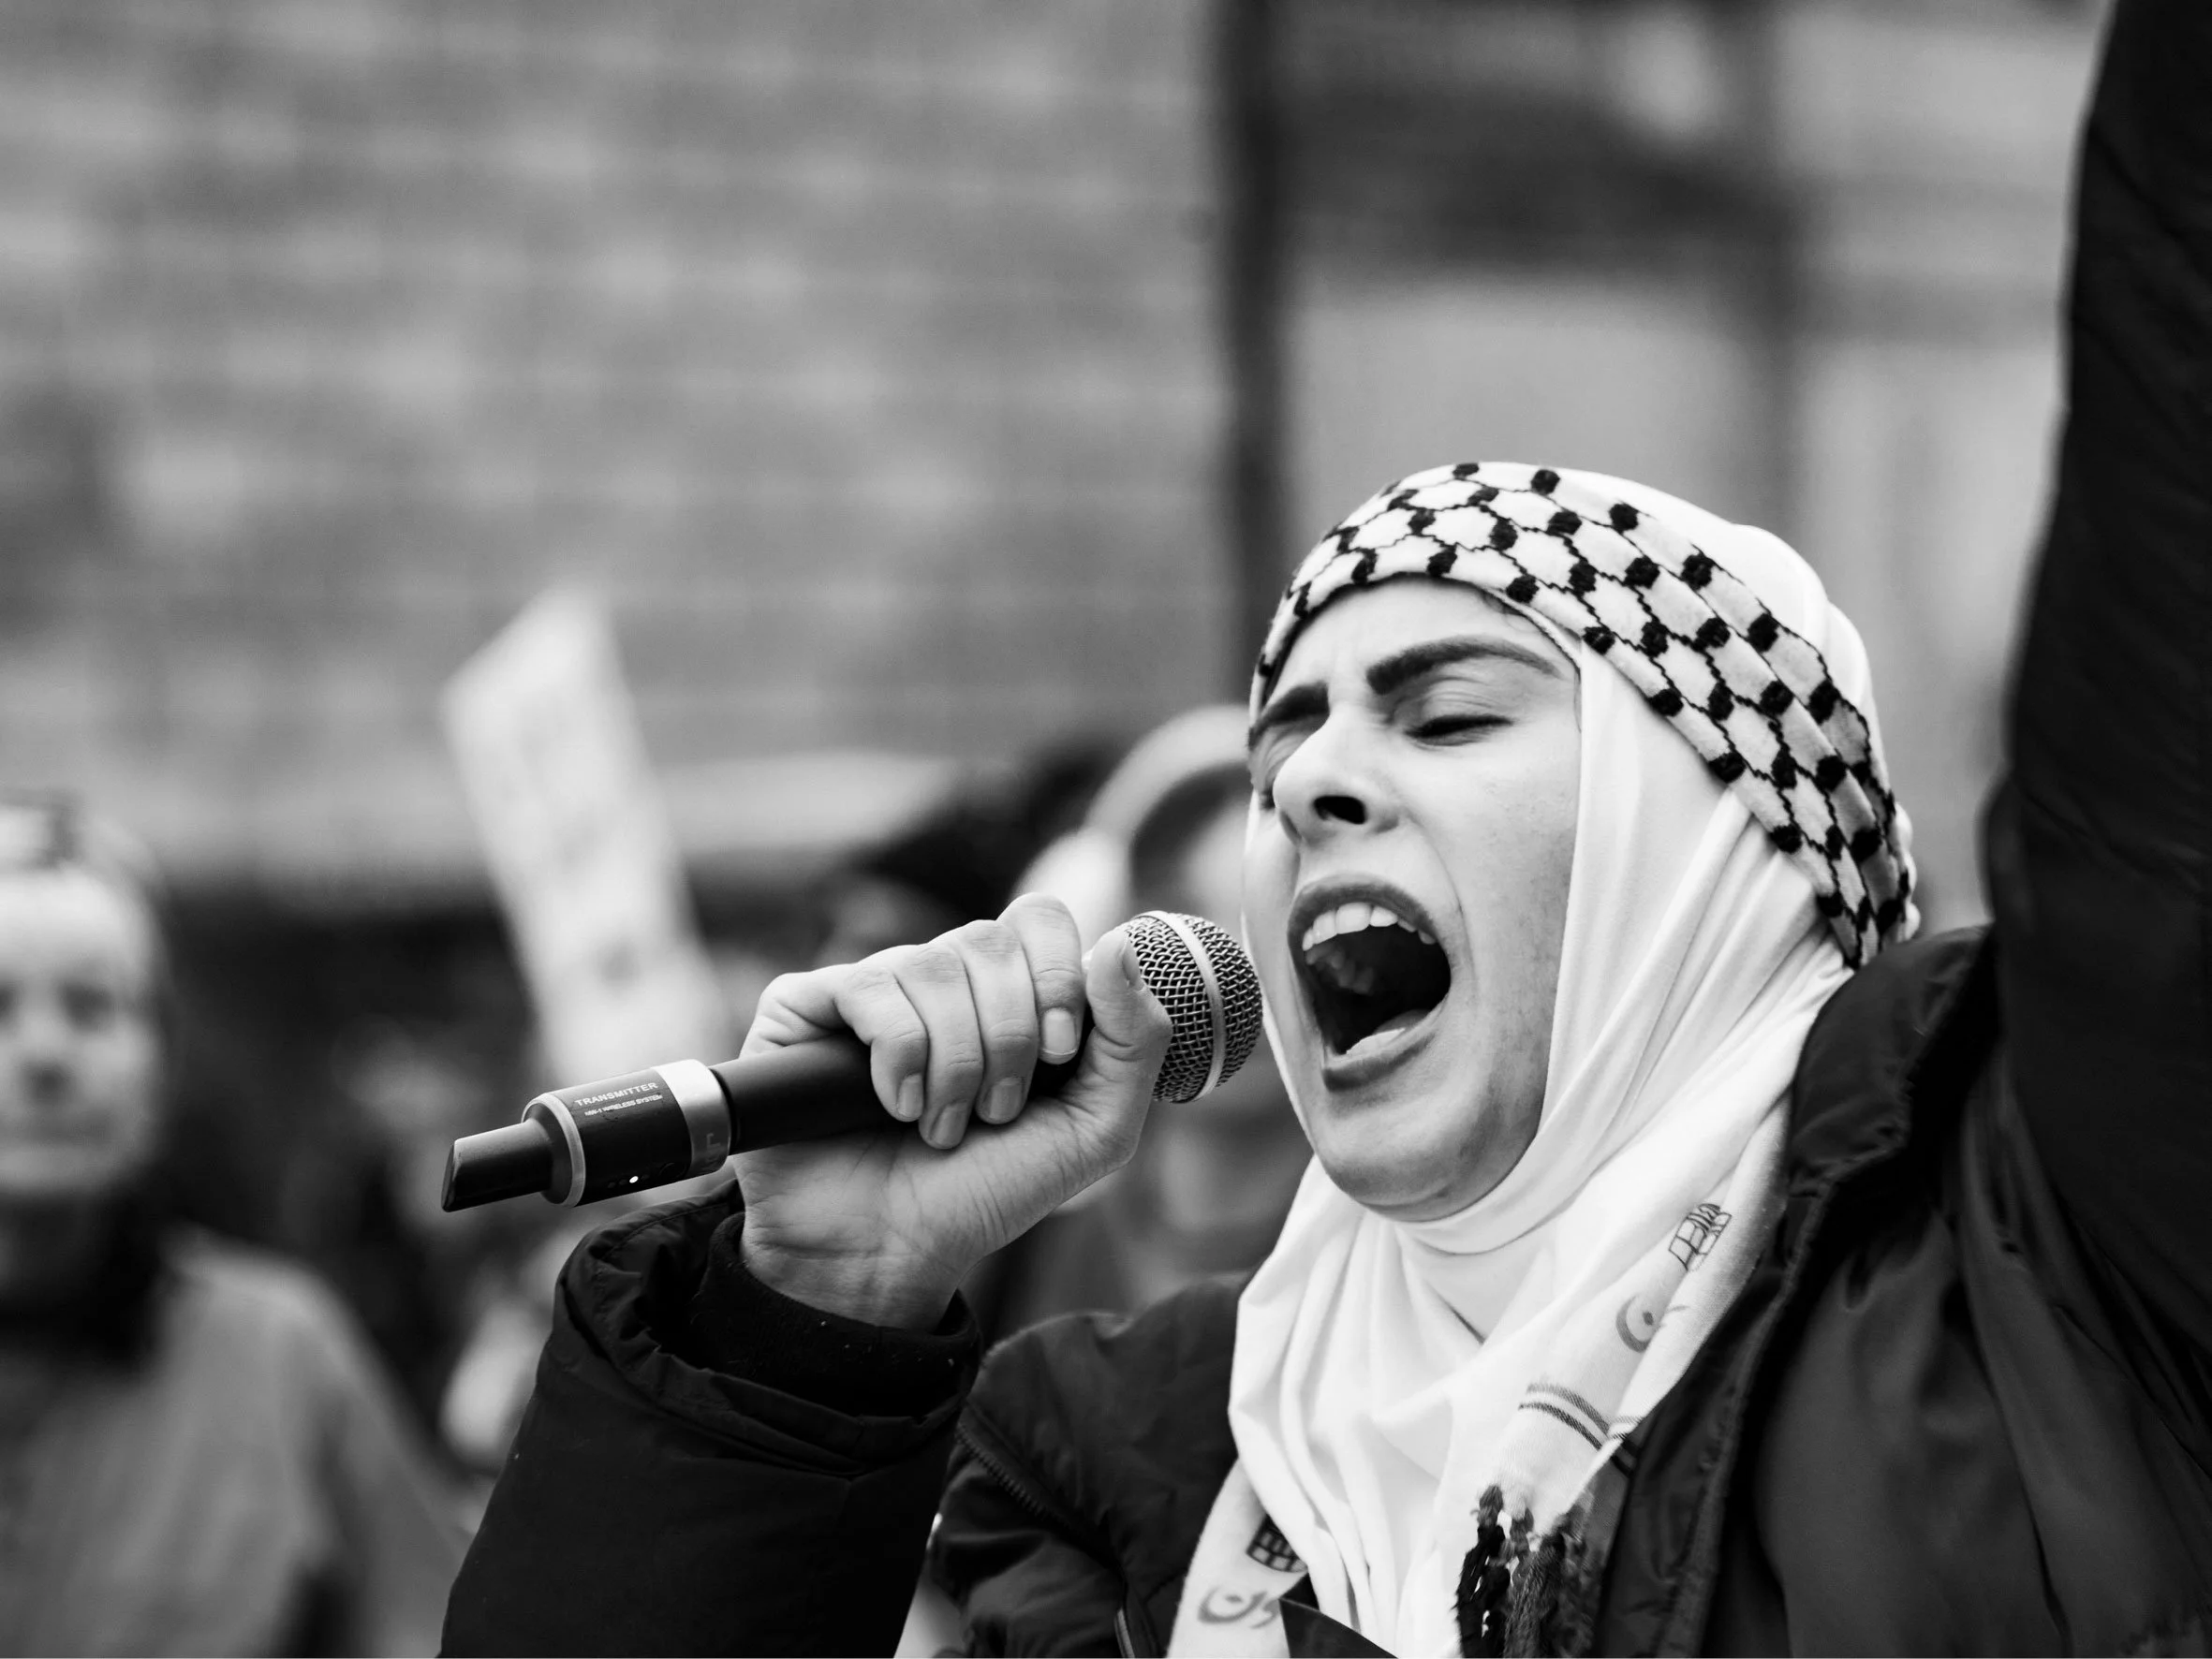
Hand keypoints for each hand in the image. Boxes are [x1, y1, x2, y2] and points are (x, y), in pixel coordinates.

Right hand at [731, 894, 1170, 1327]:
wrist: (891, 1253)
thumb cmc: (985, 1191)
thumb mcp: (1093, 1130)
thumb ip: (1134, 1041)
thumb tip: (1121, 944)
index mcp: (1007, 990)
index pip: (1040, 919)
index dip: (1056, 977)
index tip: (1058, 1054)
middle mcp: (940, 976)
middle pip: (990, 941)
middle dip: (1009, 1040)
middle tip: (995, 1113)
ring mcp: (874, 986)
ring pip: (933, 966)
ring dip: (955, 1064)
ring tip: (941, 1126)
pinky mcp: (807, 1005)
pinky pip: (868, 987)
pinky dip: (898, 1056)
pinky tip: (893, 1104)